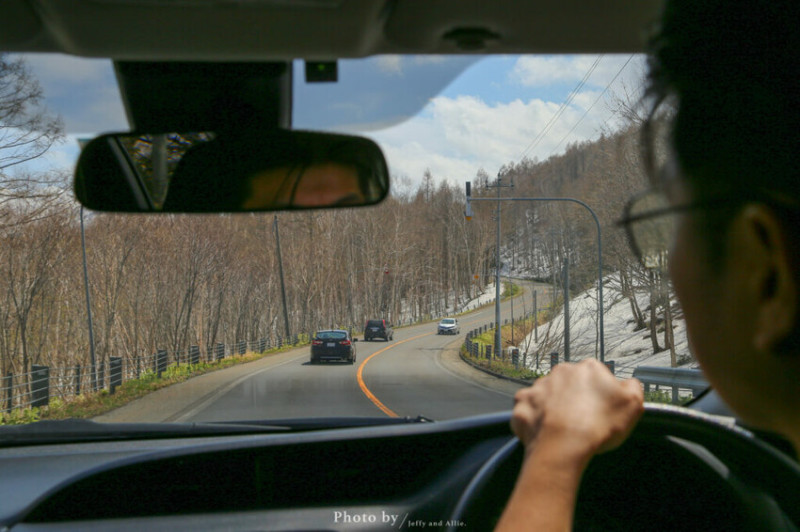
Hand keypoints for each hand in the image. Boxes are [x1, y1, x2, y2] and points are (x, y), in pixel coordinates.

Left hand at [511, 359, 643, 460]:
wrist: (562, 446)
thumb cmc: (599, 426)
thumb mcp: (633, 405)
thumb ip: (633, 387)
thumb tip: (628, 383)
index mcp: (588, 368)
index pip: (598, 377)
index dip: (601, 395)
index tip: (602, 412)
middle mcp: (561, 371)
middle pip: (571, 383)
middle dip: (575, 398)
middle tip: (582, 422)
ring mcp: (538, 386)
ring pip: (549, 394)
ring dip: (554, 407)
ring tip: (562, 429)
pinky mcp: (521, 402)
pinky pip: (529, 408)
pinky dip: (534, 418)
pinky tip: (544, 431)